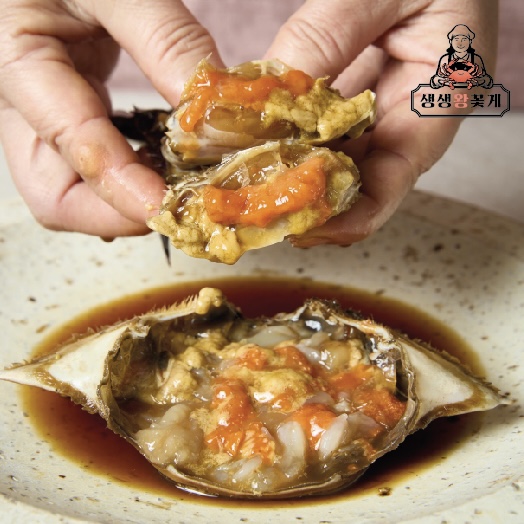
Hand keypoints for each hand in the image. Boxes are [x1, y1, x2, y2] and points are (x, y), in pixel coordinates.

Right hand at [0, 0, 221, 236]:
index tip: (172, 206)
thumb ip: (167, 41)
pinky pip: (90, 165)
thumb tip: (214, 112)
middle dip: (112, 214)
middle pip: (52, 193)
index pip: (71, 143)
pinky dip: (128, 179)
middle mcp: (23, 100)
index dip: (122, 186)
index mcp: (16, 57)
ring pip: (70, 189)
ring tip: (175, 194)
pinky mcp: (68, 109)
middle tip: (173, 211)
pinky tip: (163, 173)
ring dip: (123, 204)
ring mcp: (44, 111)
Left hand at [264, 0, 497, 245]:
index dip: (353, 213)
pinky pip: (321, 125)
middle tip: (260, 210)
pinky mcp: (356, 89)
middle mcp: (409, 113)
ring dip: (294, 169)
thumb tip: (275, 92)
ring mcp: (380, 104)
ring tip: (250, 183)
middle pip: (357, 178)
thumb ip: (332, 35)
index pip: (395, 177)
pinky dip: (289, 133)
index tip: (306, 228)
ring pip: (334, 154)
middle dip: (311, 198)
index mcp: (440, 97)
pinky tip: (257, 137)